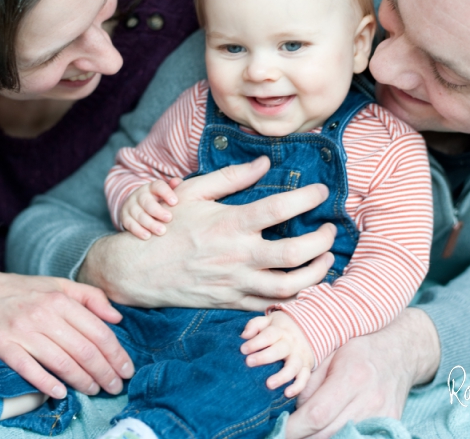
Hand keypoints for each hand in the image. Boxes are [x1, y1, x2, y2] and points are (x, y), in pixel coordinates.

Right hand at [0, 265, 134, 399]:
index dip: (116, 353)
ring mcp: (22, 331)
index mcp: (61, 299)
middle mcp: (43, 314)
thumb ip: (91, 297)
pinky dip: (46, 383)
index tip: (126, 369)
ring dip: (81, 380)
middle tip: (115, 386)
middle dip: (104, 372)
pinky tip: (61, 392)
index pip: (97, 331)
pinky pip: (28, 368)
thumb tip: (117, 319)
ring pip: (60, 361)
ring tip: (94, 390)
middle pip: (83, 349)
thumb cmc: (24, 291)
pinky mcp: (2, 345)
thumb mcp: (60, 285)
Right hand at [80, 156, 335, 310]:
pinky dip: (293, 297)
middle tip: (329, 231)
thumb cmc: (167, 225)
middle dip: (322, 242)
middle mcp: (237, 255)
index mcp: (230, 223)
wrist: (139, 270)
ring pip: (290, 287)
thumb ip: (232, 176)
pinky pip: (271, 305)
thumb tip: (264, 162)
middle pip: (295, 253)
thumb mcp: (194, 192)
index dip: (307, 198)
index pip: (279, 208)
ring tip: (325, 260)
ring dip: (316, 274)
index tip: (321, 191)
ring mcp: (236, 282)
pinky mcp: (232, 301)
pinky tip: (302, 282)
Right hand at [120, 178, 179, 238]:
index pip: (158, 187)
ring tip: (161, 231)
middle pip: (147, 202)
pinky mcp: (125, 217)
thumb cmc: (160, 201)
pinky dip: (138, 230)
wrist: (138, 206)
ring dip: (150, 223)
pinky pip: (129, 223)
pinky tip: (147, 236)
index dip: (166, 193)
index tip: (175, 202)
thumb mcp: (166, 193)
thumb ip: (175, 187)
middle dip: (158, 211)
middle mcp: (140, 195)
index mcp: (152, 188)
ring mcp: (131, 206)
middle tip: (169, 218)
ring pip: (139, 214)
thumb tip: (176, 182)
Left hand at [241, 311, 314, 396]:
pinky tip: (287, 394)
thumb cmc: (280, 328)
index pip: (268, 335)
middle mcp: (291, 344)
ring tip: (269, 384)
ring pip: (293, 366)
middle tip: (249, 363)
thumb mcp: (269, 320)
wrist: (309, 328)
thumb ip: (255, 325)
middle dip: (264, 357)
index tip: (243, 349)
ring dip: (282, 376)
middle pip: (279, 350)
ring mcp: (299, 356)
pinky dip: (298, 387)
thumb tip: (244, 335)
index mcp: (280, 331)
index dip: (255, 342)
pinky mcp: (306, 367)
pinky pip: (304, 378)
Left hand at [286, 308, 439, 438]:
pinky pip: (356, 437)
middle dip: (301, 435)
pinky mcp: (389, 425)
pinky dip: (336, 436)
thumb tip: (291, 409)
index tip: (277, 428)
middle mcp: (370, 401)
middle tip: (283, 429)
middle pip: (326, 433)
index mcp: (352, 378)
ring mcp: (382, 416)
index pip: (317, 414)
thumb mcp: (330, 353)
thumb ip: (309, 382)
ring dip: (316, 436)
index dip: (294, 427)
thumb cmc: (360, 349)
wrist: (401, 352)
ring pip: (339, 438)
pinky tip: (324, 429)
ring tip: (304, 428)